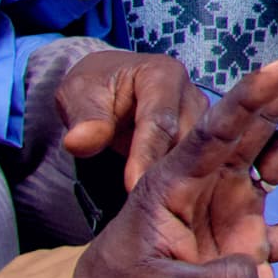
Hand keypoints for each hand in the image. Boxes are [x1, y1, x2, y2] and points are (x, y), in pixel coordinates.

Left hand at [58, 48, 208, 192]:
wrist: (106, 88)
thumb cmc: (93, 88)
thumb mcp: (77, 95)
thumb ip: (83, 118)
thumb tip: (79, 142)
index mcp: (162, 74)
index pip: (159, 120)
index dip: (145, 154)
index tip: (132, 185)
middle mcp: (189, 92)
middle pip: (185, 138)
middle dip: (168, 170)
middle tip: (149, 203)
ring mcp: (199, 114)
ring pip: (197, 152)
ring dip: (179, 177)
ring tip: (160, 203)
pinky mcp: (201, 135)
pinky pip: (198, 160)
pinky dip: (185, 179)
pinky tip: (172, 199)